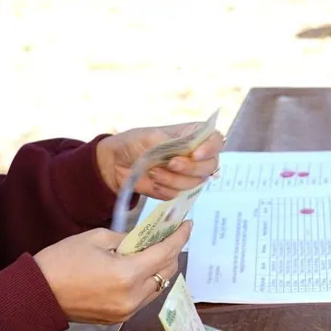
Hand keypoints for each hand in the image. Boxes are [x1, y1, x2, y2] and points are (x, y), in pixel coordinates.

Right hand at [33, 222, 189, 324]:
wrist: (37, 295)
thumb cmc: (61, 261)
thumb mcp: (96, 238)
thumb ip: (128, 239)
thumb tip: (146, 239)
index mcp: (128, 274)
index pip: (166, 253)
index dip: (180, 237)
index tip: (187, 225)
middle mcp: (132, 297)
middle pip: (167, 272)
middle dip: (172, 251)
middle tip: (168, 234)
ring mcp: (126, 312)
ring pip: (158, 287)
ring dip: (160, 268)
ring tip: (153, 250)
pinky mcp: (117, 319)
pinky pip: (144, 298)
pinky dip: (147, 282)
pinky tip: (138, 268)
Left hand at [96, 123, 223, 200]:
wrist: (115, 163)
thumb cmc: (135, 142)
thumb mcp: (153, 137)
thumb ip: (174, 146)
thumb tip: (190, 154)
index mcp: (193, 135)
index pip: (216, 140)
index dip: (210, 149)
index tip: (195, 154)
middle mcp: (195, 155)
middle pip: (210, 166)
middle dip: (189, 168)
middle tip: (170, 163)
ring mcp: (186, 174)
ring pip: (194, 183)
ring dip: (172, 179)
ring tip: (153, 170)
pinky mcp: (175, 189)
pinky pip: (178, 194)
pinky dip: (163, 188)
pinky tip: (151, 180)